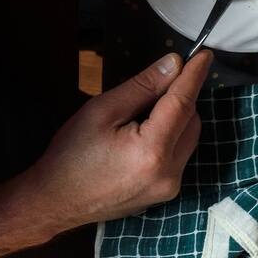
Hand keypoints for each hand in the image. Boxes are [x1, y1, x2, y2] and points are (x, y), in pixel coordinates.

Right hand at [15, 51, 212, 237]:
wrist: (53, 202)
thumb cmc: (70, 154)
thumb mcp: (101, 111)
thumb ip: (142, 87)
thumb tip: (174, 64)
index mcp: (152, 152)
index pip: (183, 103)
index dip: (194, 76)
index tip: (205, 55)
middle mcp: (170, 173)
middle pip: (191, 120)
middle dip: (178, 99)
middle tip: (152, 88)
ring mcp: (170, 187)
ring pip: (189, 138)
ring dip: (176, 119)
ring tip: (140, 116)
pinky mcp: (165, 194)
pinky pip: (180, 155)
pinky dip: (170, 138)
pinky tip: (142, 137)